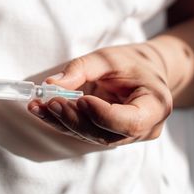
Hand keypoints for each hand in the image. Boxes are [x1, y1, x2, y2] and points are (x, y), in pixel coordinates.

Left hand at [28, 43, 172, 145]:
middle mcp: (143, 128)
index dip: (103, 115)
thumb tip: (51, 84)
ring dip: (61, 121)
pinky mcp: (105, 134)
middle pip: (105, 133)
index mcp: (155, 106)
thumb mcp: (108, 58)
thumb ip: (81, 69)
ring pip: (90, 135)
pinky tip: (41, 110)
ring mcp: (123, 136)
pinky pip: (82, 131)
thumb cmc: (130, 62)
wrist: (142, 71)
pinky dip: (60, 121)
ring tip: (38, 105)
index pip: (131, 122)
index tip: (81, 99)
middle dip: (74, 119)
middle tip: (51, 102)